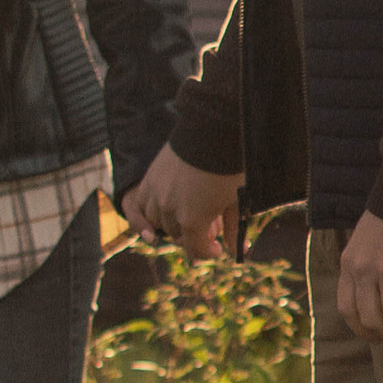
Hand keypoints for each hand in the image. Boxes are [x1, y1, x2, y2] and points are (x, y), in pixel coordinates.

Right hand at [120, 144, 241, 259]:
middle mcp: (169, 210)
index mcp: (192, 220)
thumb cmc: (228, 168)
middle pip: (178, 235)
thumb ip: (234, 231)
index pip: (195, 250)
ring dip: (173, 222)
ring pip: (159, 222)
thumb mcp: (235, 202)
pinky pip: (142, 206)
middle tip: (209, 224)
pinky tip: (162, 213)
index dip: (208, 252)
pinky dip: (150, 213)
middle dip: (193, 233)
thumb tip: (239, 251)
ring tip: (189, 211)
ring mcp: (156, 194)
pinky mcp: (149, 180)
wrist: (212, 131)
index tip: (217, 248)